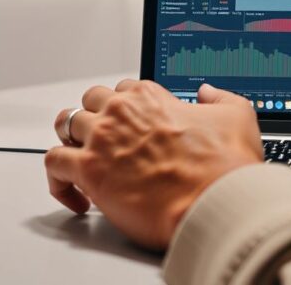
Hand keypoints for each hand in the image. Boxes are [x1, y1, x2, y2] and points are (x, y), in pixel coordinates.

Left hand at [45, 79, 262, 249]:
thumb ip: (220, 98)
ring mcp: (101, 140)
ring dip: (70, 141)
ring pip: (65, 125)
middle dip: (94, 118)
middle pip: (90, 102)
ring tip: (80, 160)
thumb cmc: (224, 166)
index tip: (132, 127)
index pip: (123, 90)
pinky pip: (53, 163)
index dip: (126, 109)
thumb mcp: (238, 116)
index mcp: (149, 97)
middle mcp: (121, 112)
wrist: (214, 201)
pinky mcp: (88, 171)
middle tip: (103, 141)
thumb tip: (207, 92)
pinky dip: (58, 179)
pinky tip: (74, 195)